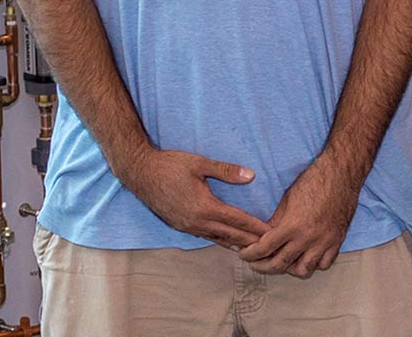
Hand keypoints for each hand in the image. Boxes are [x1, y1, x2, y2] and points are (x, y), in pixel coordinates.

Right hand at [114, 148, 269, 248]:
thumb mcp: (200, 163)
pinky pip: (204, 236)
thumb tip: (251, 176)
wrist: (140, 173)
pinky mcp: (179, 225)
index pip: (236, 220)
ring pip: (216, 238)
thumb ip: (226, 171)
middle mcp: (195, 221)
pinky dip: (220, 240)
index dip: (255, 227)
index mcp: (204, 207)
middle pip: (229, 234)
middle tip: (269, 245)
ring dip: (235, 243)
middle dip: (250, 240)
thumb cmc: (170, 165)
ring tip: (253, 248)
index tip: (271, 232)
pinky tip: (227, 241)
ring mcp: (186, 226)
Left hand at [239, 159, 361, 277]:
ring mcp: (324, 241)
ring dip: (289, 269)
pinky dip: (312, 264)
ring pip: (303, 270)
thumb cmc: (313, 180)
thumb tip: (262, 238)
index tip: (244, 254)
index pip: (265, 248)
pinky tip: (305, 257)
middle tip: (255, 263)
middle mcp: (308, 237)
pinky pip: (324, 264)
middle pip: (280, 264)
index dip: (250, 254)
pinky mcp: (337, 241)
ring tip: (281, 262)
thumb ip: (275, 222)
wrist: (341, 173)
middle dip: (263, 266)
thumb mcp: (287, 200)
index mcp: (293, 225)